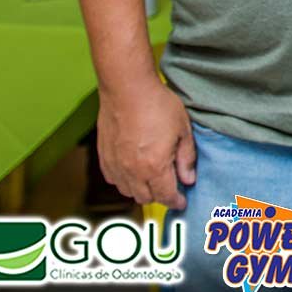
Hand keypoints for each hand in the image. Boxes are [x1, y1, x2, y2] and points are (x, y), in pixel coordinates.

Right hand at [96, 79, 196, 208]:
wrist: (127, 89)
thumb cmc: (158, 105)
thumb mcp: (183, 130)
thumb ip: (186, 158)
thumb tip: (188, 179)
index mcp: (155, 166)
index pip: (166, 196)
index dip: (176, 202)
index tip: (182, 202)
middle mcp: (132, 171)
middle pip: (146, 197)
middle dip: (160, 195)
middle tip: (170, 186)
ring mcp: (115, 165)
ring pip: (128, 192)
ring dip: (141, 190)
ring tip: (152, 178)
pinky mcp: (103, 156)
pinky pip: (113, 180)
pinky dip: (124, 181)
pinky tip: (133, 170)